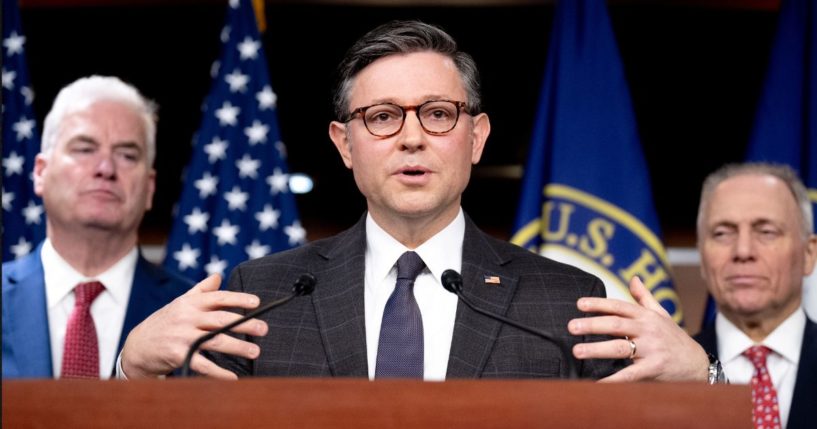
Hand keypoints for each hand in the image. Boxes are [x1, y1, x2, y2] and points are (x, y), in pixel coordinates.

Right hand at [120, 274, 268, 379]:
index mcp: (190, 303)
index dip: (238, 299)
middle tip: (264, 329)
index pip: (218, 298)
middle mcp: (187, 318)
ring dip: (238, 347)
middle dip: (245, 324)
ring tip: (255, 351)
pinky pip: (203, 364)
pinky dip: (219, 372)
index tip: (257, 302)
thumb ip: (201, 290)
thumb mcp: (180, 303)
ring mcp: (182, 337)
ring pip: (215, 341)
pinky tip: (233, 377)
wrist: (137, 347)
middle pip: (221, 320)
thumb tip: (218, 276)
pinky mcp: (178, 355)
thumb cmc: (165, 322)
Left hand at [568, 276, 708, 381]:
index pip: (619, 307)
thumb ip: (644, 297)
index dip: (599, 304)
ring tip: (576, 350)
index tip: (579, 304)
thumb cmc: (674, 338)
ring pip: (620, 347)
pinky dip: (613, 379)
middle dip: (592, 325)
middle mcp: (648, 330)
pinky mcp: (655, 368)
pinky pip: (630, 374)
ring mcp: (651, 349)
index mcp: (646, 316)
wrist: (698, 364)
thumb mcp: (661, 315)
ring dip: (597, 349)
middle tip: (571, 327)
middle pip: (616, 325)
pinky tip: (596, 382)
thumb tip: (633, 278)